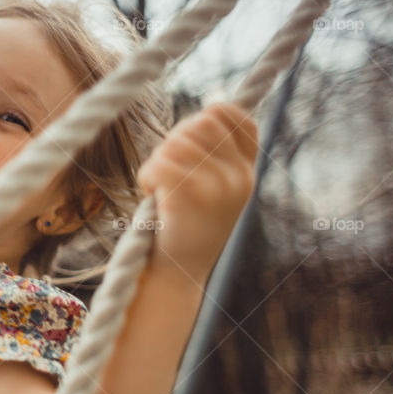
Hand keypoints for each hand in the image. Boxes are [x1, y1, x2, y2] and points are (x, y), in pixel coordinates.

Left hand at [136, 102, 258, 280]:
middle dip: (174, 140)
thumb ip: (213, 156)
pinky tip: (153, 197)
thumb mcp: (212, 190)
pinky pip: (158, 163)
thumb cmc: (183, 229)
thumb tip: (201, 116)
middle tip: (167, 173)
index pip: (236, 117)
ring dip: (157, 163)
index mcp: (246, 173)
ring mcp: (218, 185)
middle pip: (200, 122)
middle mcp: (239, 176)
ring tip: (161, 192)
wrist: (176, 277)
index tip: (189, 140)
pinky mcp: (191, 194)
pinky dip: (146, 177)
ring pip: (175, 141)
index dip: (208, 116)